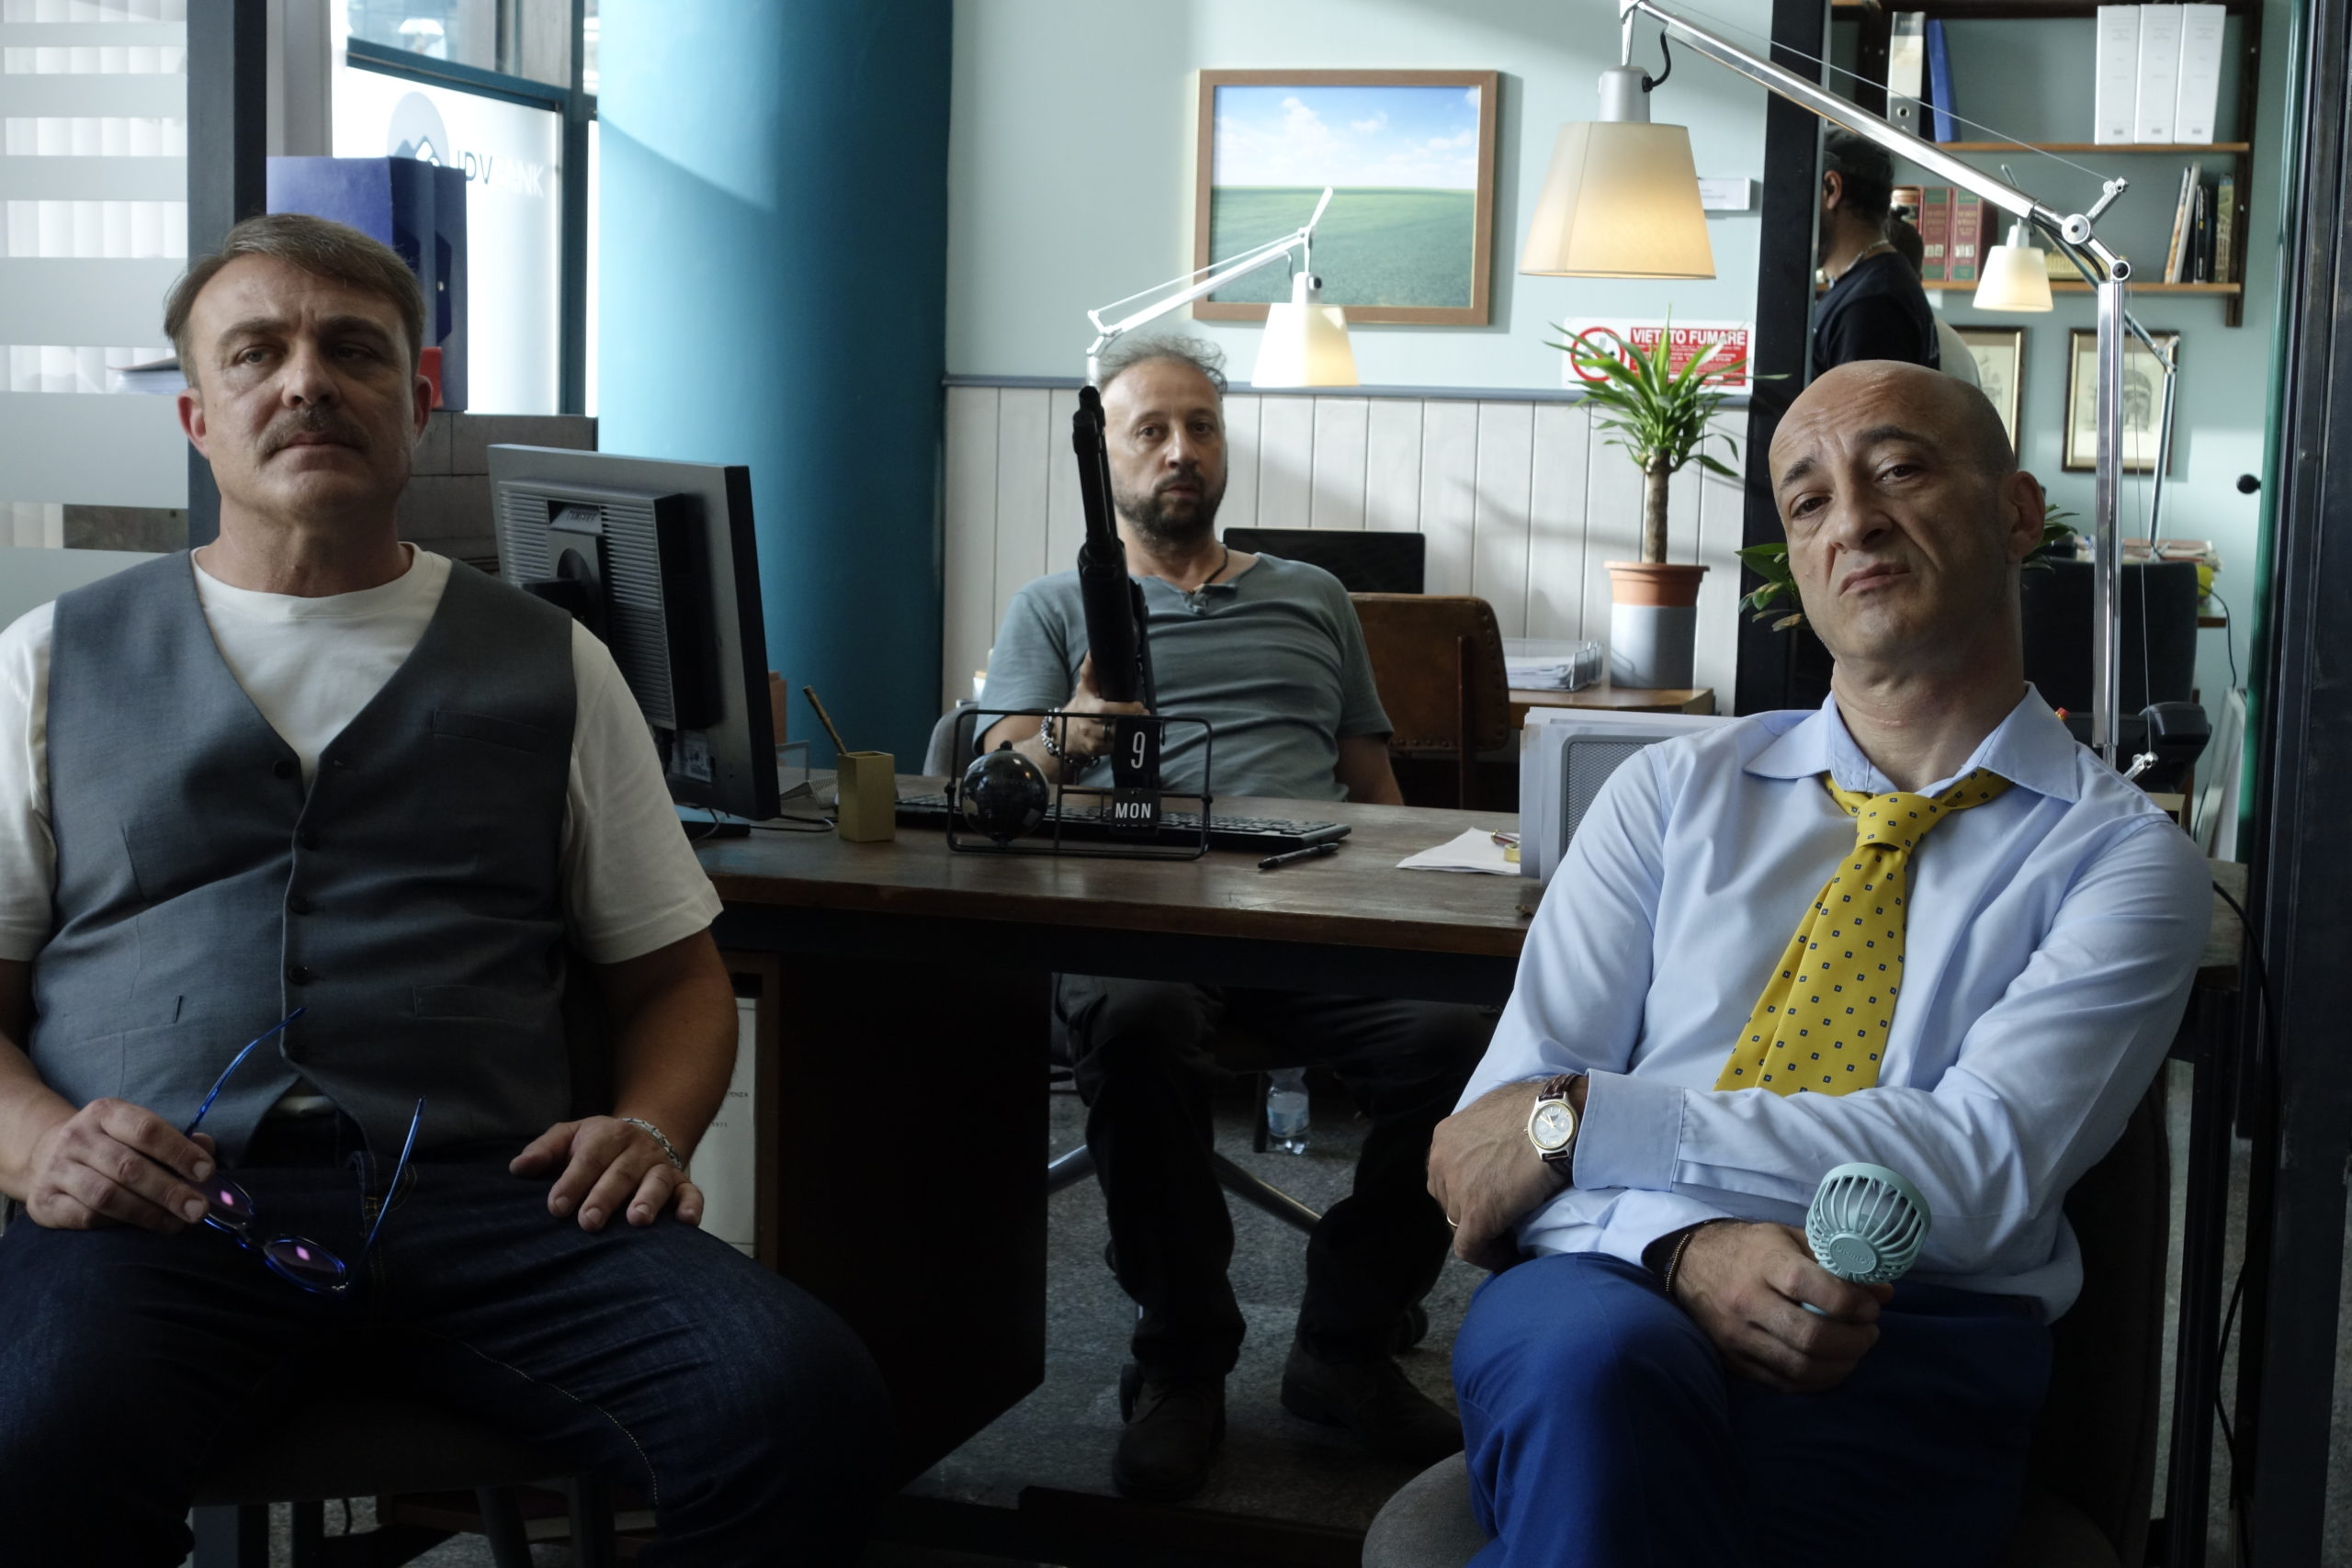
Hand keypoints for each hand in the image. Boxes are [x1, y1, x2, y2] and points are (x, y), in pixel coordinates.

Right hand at [21, 1098, 217, 1231]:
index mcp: (105, 1113)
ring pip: (107, 1196)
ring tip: (177, 1223)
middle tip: (199, 1209)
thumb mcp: (136, 1131)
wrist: (46, 1155)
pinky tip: (141, 1227)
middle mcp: (77, 1138)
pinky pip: (86, 1217)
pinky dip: (118, 1224)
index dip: (179, 1152)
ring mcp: (56, 1170)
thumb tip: (206, 1148)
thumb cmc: (108, 1145)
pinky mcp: (43, 1201)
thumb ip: (173, 1140)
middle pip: (128, 1167)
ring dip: (148, 1213)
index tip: (207, 1173)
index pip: (146, 1129)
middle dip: (169, 1191)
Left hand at [510, 1116, 702, 1231]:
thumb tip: (518, 1168)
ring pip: (658, 1181)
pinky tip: (687, 1223)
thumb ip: (545, 1150)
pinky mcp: (683, 1183)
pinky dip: (693, 1206)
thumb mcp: (572, 1136)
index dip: (573, 1181)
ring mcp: (662, 1167)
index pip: (590, 1157)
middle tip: (588, 1222)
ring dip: (649, 1200)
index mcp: (609, 1135)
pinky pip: (693, 1193)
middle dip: (606, 1196)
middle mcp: (638, 1150)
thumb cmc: (600, 1144)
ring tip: (637, 1221)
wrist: (647, 1133)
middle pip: (622, 1172)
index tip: (556, 1207)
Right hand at [1053, 653, 1150, 760]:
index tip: (1139, 706)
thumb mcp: (1083, 688)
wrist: (1064, 736)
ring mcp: (1093, 741)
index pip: (1105, 710)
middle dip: (1133, 720)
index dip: (1125, 709)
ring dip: (1133, 731)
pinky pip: (1116, 748)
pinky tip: (1133, 735)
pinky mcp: (1097, 752)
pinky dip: (1126, 741)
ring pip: (1118, 738)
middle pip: (1116, 725)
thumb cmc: (1078, 708)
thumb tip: (1093, 650)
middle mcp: (1088, 725)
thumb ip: (1090, 671)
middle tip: (1145, 714)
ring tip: (1143, 723)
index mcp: (1086, 708)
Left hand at [1426, 1080, 1573, 1271]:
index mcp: (1445, 1137)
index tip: (1492, 1196)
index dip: (1468, 1190)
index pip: (1447, 1175)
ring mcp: (1456, 1189)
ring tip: (1509, 1237)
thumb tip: (1496, 1145)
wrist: (1557, 1120)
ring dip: (1483, 1233)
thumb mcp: (1496, 1110)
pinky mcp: (1476, 1214)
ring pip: (1460, 1225)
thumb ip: (1485, 1132)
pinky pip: (1471, 1248)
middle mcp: (1441, 1162)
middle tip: (1502, 1216)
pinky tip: (1508, 1255)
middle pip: (1449, 1200)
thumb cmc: (1537, 1108)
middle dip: (1472, 1211)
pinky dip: (1488, 1256)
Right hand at [1668, 1221, 1891, 1392]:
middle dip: (1853, 1341)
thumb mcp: (1791, 1239)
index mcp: (1762, 1262)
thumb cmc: (1751, 1249)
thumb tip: (1883, 1294)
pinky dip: (1816, 1380)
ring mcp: (1737, 1336)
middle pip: (1808, 1336)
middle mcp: (1746, 1300)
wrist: (1691, 1266)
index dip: (1849, 1301)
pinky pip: (1784, 1383)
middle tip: (1869, 1332)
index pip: (1808, 1285)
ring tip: (1854, 1350)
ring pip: (1799, 1366)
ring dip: (1840, 1365)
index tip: (1869, 1307)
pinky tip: (1831, 1365)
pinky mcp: (1734, 1361)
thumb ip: (1836, 1263)